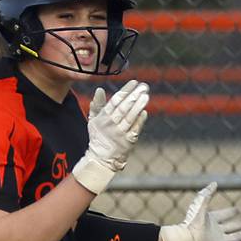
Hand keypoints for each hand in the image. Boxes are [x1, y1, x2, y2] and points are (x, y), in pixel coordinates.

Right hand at [72, 80, 149, 194]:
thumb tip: (99, 89)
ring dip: (138, 106)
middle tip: (144, 86)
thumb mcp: (94, 120)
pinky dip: (139, 121)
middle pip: (124, 108)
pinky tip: (144, 112)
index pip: (115, 101)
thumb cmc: (98, 136)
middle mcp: (112, 125)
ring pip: (130, 118)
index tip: (134, 82)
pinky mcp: (128, 142)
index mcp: (104, 118)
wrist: (101, 158)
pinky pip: (134, 130)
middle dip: (134, 96)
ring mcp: (120, 133)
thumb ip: (97, 105)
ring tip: (146, 96)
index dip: (125, 91)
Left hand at [159, 182, 240, 240]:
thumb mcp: (200, 204)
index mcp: (210, 220)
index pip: (224, 215)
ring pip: (235, 238)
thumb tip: (214, 183)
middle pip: (232, 226)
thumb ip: (207, 194)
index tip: (238, 210)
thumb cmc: (192, 223)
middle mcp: (215, 232)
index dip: (231, 212)